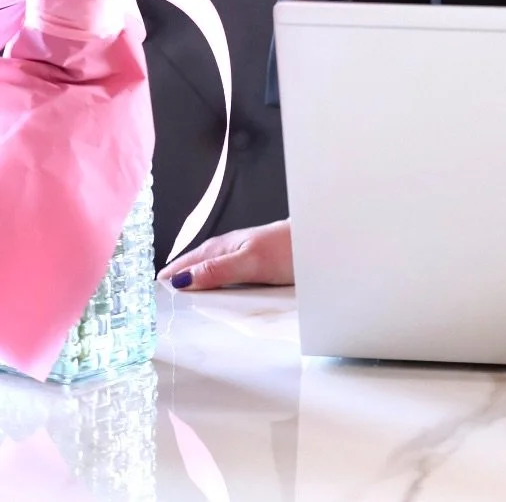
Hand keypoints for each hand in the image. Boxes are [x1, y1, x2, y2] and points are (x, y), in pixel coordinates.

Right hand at [159, 219, 293, 290]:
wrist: (320, 240)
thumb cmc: (287, 248)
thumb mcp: (249, 262)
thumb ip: (217, 270)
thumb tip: (183, 279)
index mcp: (225, 246)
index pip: (191, 261)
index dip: (174, 273)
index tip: (154, 287)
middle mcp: (233, 250)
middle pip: (200, 265)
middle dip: (181, 277)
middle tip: (162, 294)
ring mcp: (246, 257)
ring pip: (214, 270)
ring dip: (199, 281)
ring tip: (184, 296)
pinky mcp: (259, 267)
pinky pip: (229, 276)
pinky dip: (218, 285)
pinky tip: (219, 293)